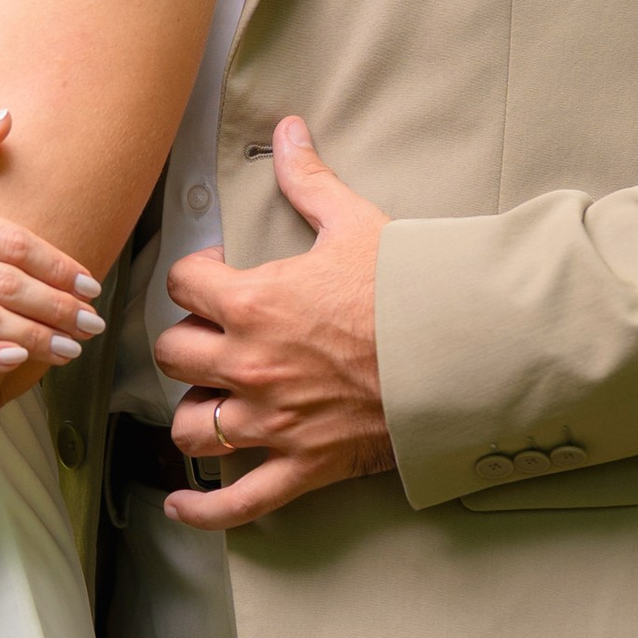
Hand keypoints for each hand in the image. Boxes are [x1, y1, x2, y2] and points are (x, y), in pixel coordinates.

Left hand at [155, 118, 394, 531]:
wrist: (462, 355)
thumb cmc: (409, 291)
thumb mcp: (356, 224)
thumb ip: (309, 179)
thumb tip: (288, 129)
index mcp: (254, 303)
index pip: (183, 284)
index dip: (194, 277)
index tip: (211, 277)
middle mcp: (249, 365)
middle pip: (174, 354)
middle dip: (187, 342)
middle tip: (212, 337)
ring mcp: (272, 421)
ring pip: (192, 426)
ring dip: (195, 412)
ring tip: (209, 400)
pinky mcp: (300, 466)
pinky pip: (236, 501)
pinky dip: (203, 509)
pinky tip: (180, 504)